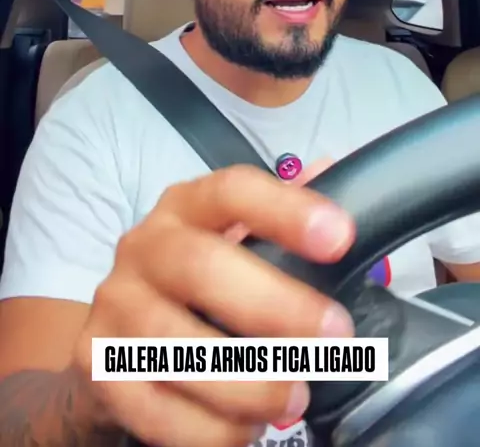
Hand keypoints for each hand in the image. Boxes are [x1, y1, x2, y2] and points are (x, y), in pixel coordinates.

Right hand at [74, 164, 354, 446]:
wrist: (116, 340)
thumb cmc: (194, 284)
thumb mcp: (233, 240)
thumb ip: (281, 213)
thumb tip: (331, 172)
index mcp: (186, 207)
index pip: (231, 190)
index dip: (286, 210)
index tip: (339, 237)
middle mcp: (144, 246)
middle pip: (202, 266)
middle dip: (276, 305)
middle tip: (335, 336)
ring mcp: (114, 304)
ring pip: (177, 345)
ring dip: (249, 381)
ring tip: (296, 396)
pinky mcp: (96, 364)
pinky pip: (155, 406)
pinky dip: (210, 428)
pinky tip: (246, 429)